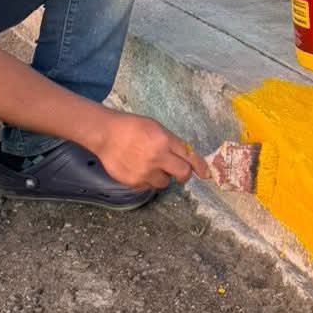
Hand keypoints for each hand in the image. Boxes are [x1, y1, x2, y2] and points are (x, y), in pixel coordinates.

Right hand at [94, 112, 209, 189]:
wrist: (106, 134)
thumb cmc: (132, 127)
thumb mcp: (156, 128)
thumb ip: (171, 143)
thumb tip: (185, 157)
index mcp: (164, 141)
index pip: (189, 156)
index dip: (200, 167)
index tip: (206, 174)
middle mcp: (157, 157)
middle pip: (182, 174)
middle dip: (182, 174)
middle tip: (177, 172)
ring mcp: (145, 171)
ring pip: (164, 182)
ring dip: (161, 176)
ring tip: (148, 165)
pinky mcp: (134, 182)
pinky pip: (148, 186)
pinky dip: (146, 179)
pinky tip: (136, 168)